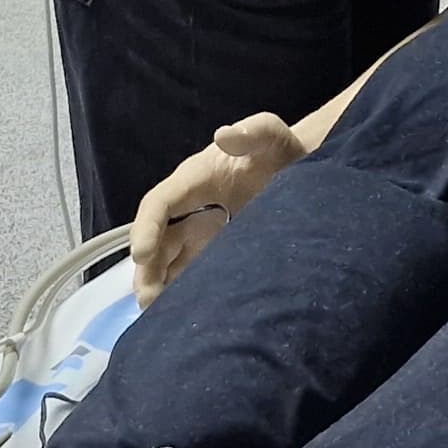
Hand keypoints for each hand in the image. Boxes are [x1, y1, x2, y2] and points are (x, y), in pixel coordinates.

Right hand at [125, 112, 305, 299]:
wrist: (305, 169)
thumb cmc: (281, 150)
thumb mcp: (271, 134)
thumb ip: (253, 130)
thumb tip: (224, 136)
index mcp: (194, 180)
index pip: (160, 203)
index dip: (146, 227)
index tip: (142, 255)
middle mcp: (190, 208)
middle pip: (158, 239)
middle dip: (147, 268)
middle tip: (148, 300)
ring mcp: (202, 233)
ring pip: (168, 261)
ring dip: (159, 286)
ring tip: (157, 316)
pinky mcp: (216, 252)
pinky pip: (190, 273)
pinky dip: (180, 293)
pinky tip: (181, 316)